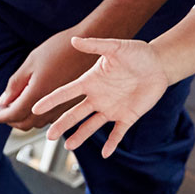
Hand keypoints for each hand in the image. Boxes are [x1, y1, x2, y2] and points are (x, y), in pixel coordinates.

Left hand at [0, 30, 96, 130]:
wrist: (89, 44)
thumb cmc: (60, 48)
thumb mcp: (31, 61)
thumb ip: (15, 84)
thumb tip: (3, 102)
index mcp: (38, 95)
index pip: (12, 114)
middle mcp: (51, 106)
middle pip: (24, 123)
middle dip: (9, 119)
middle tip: (1, 110)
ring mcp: (63, 107)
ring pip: (37, 123)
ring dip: (23, 118)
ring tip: (16, 105)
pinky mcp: (72, 104)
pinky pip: (50, 118)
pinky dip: (37, 115)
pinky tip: (35, 102)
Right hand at [33, 37, 167, 158]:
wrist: (159, 64)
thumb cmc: (137, 53)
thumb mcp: (116, 47)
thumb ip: (95, 45)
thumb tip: (74, 40)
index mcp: (91, 81)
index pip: (66, 93)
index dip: (51, 101)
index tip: (36, 108)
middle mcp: (98, 97)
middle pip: (75, 114)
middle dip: (62, 125)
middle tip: (49, 136)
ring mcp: (111, 108)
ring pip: (91, 126)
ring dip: (80, 136)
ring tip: (69, 147)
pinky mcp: (127, 117)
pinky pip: (117, 133)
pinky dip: (111, 144)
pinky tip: (105, 153)